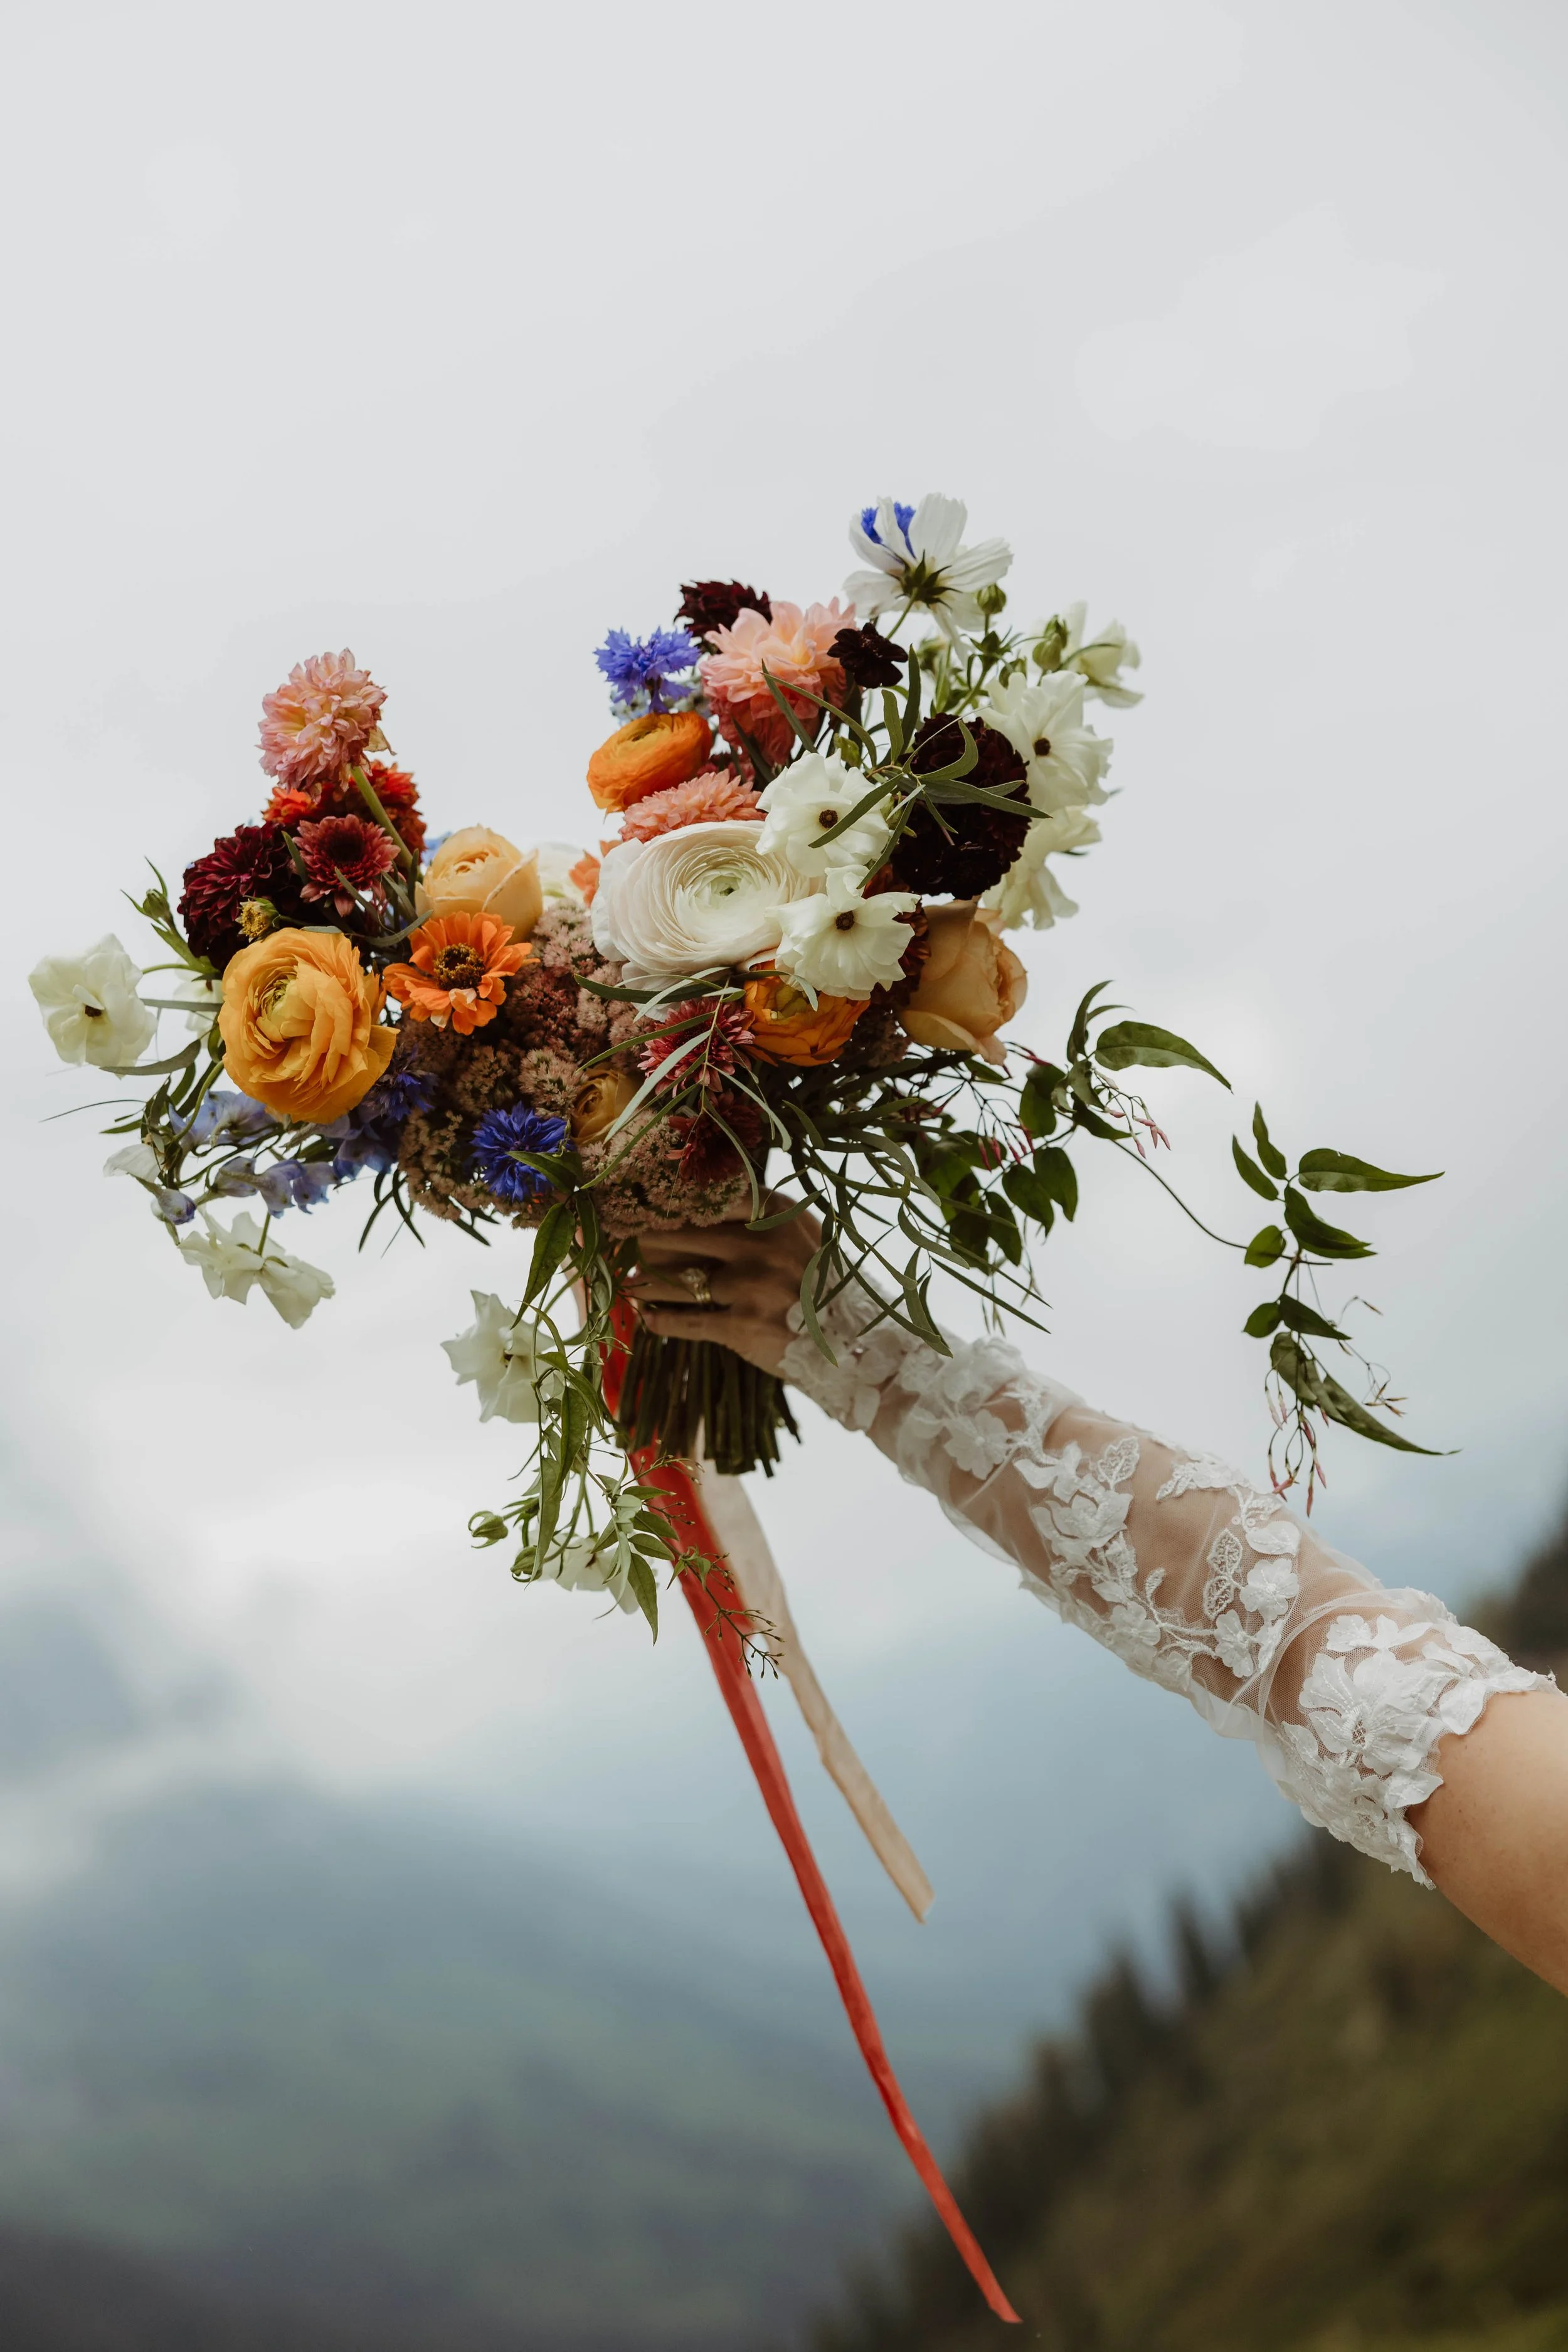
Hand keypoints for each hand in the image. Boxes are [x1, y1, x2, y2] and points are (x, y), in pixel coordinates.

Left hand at [628, 1195, 820, 1376]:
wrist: (854, 1344)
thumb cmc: (822, 1286)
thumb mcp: (802, 1235)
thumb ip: (761, 1213)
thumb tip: (702, 1199)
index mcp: (775, 1214)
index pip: (708, 1195)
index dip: (671, 1199)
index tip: (644, 1201)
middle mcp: (761, 1243)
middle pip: (682, 1233)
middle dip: (647, 1238)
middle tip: (622, 1240)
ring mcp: (750, 1285)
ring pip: (676, 1279)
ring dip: (647, 1284)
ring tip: (632, 1284)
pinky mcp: (741, 1326)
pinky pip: (683, 1320)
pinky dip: (659, 1319)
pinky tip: (647, 1317)